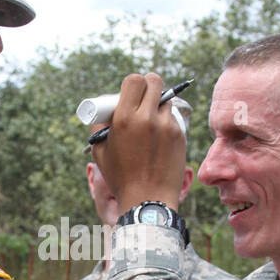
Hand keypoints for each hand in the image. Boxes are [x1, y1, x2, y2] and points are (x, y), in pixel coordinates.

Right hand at [92, 73, 185, 212]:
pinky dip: (166, 123)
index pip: (134, 80)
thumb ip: (102, 125)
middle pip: (154, 81)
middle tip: (145, 97)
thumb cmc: (120, 177)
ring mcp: (166, 126)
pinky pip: (173, 118)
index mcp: (124, 118)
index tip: (132, 91)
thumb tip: (108, 109)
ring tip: (151, 123)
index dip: (133, 83)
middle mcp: (146, 117)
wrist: (148, 199)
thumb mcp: (100, 151)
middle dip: (149, 85)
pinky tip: (159, 139)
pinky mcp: (179, 135)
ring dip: (158, 106)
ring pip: (166, 100)